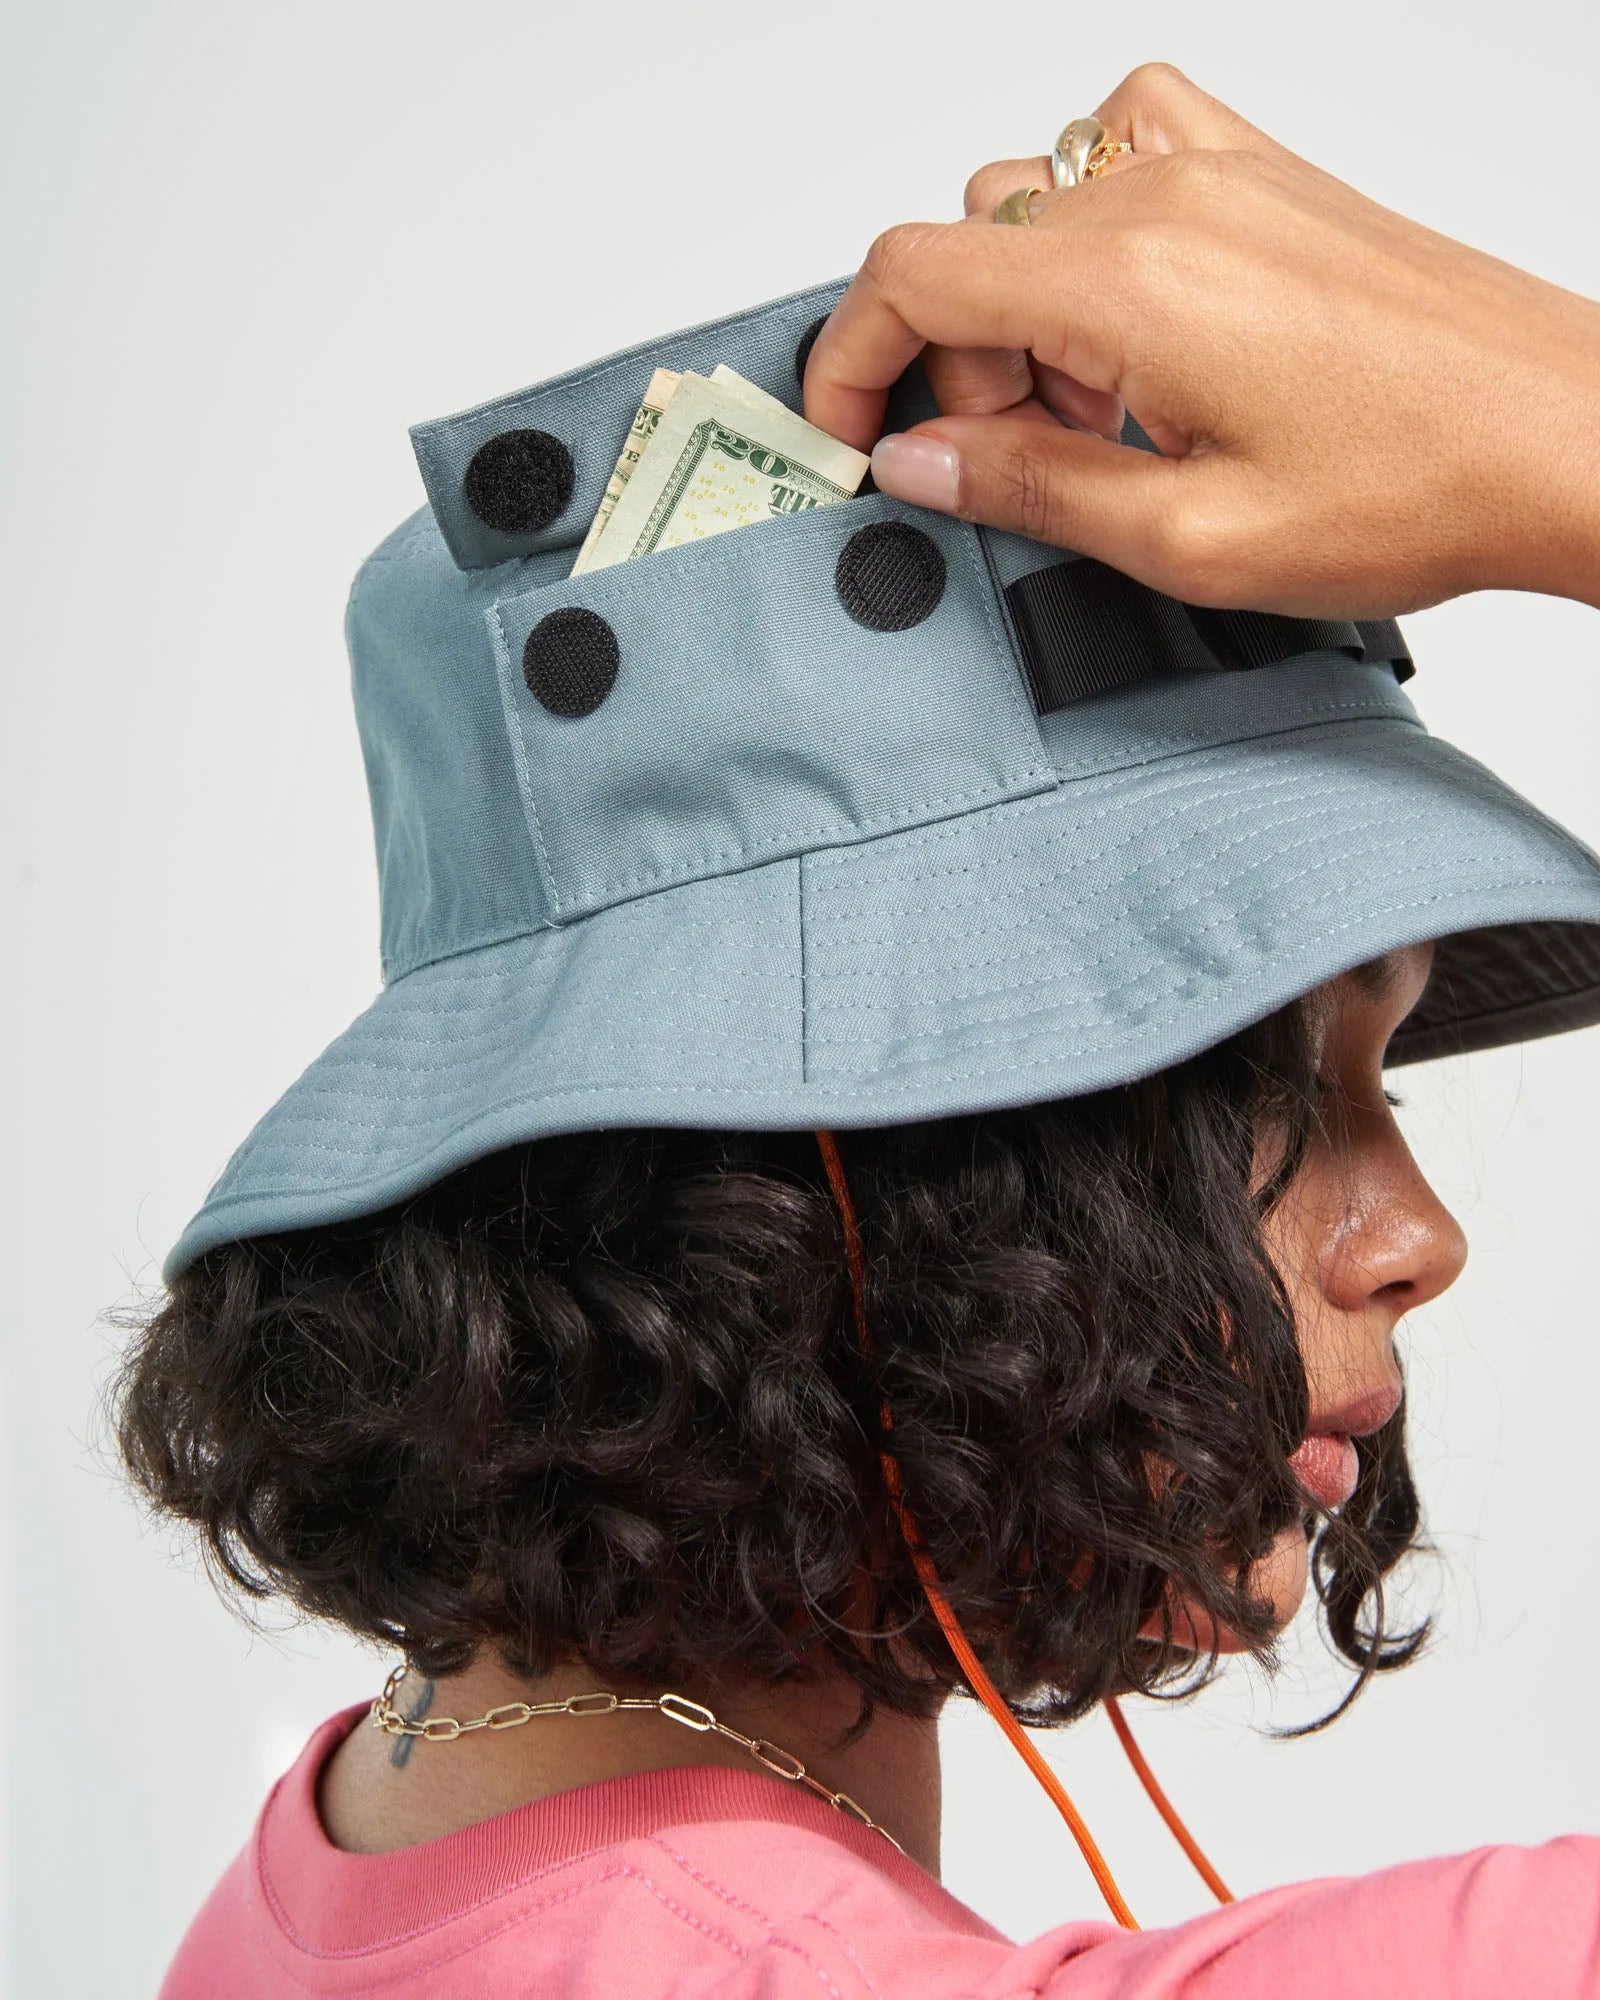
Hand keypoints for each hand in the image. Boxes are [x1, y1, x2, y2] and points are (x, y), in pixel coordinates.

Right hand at [802, 64, 1599, 618]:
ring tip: (1096, 407)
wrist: (1560, 437)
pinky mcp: (1267, 176)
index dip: (847, 352)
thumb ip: (1030, 489)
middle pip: (969, 241)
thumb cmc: (1416, 482)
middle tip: (1021, 458)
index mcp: (1134, 283)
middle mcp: (1168, 198)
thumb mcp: (1190, 536)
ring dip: (1024, 305)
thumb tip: (919, 460)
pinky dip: (1094, 225)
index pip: (915, 270)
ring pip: (1037, 196)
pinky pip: (1128, 145)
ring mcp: (1222, 173)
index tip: (845, 423)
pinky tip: (1135, 316)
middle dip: (956, 363)